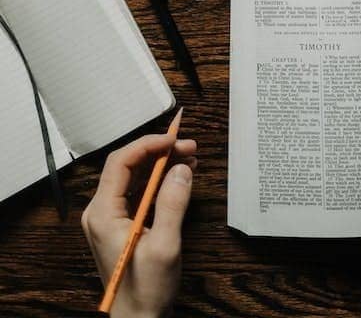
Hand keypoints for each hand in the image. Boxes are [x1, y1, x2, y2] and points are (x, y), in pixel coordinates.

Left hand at [81, 133, 197, 317]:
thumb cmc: (146, 290)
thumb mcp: (164, 246)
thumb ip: (173, 204)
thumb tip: (182, 168)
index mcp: (103, 214)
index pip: (120, 162)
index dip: (148, 145)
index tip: (174, 139)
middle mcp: (101, 211)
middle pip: (127, 165)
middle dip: (159, 151)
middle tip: (190, 146)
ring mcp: (110, 217)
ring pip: (135, 176)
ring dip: (162, 163)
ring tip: (190, 156)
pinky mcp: (122, 223)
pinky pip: (139, 190)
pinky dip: (160, 179)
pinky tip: (180, 175)